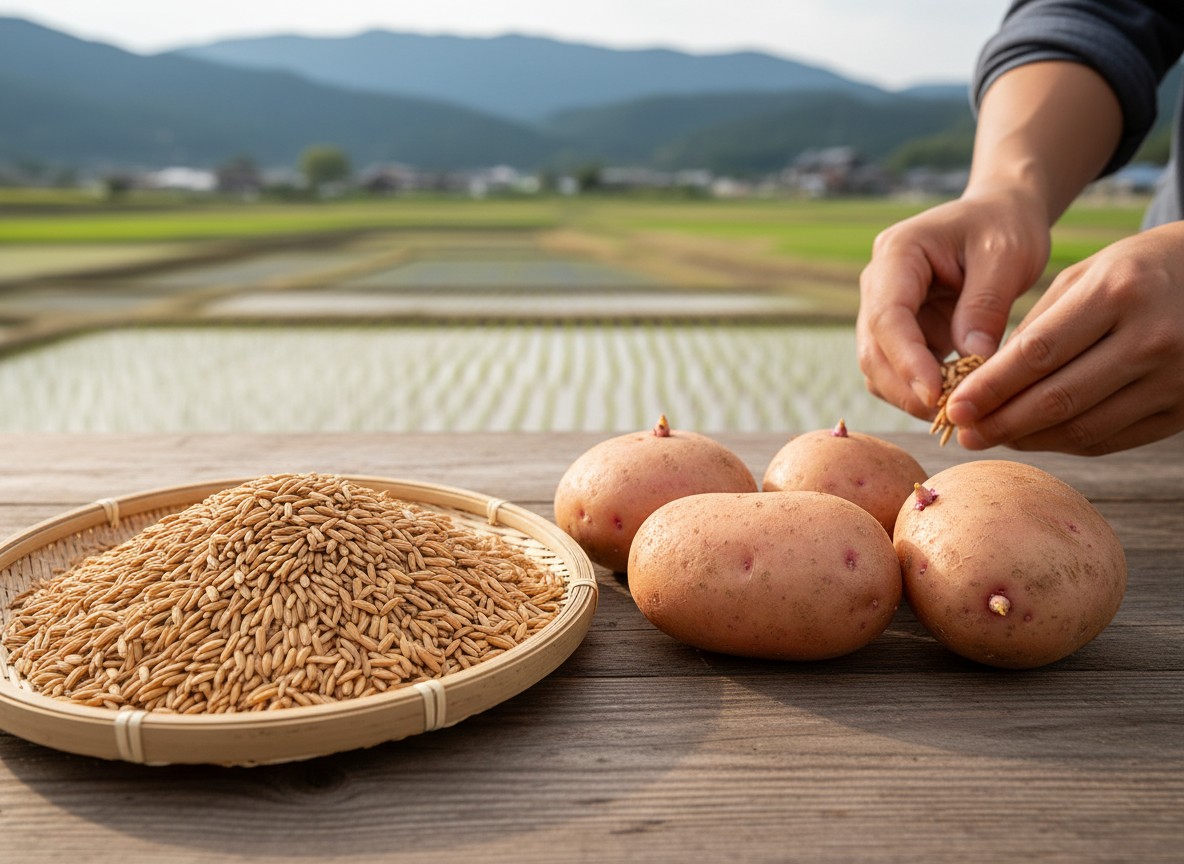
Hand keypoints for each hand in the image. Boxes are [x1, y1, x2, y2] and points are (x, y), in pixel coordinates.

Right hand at [856, 188, 1048, 416]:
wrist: (998, 217)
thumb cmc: (1004, 226)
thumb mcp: (1007, 255)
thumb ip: (986, 305)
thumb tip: (972, 363)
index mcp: (897, 254)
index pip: (887, 316)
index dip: (906, 361)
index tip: (936, 396)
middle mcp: (878, 285)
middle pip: (873, 350)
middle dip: (906, 388)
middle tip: (952, 417)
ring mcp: (884, 312)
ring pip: (878, 369)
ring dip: (910, 397)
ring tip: (958, 413)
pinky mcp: (900, 335)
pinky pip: (898, 373)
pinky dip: (921, 394)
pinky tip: (956, 402)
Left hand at [946, 222, 1183, 454]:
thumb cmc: (1138, 271)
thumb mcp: (1086, 275)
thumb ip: (1037, 326)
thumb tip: (984, 383)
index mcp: (1119, 293)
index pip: (1038, 354)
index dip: (990, 388)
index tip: (953, 406)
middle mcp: (1151, 338)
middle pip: (1058, 399)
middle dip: (1001, 423)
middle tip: (963, 433)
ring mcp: (1175, 379)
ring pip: (1084, 429)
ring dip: (1029, 440)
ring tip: (993, 437)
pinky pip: (1112, 440)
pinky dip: (1066, 443)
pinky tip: (1035, 438)